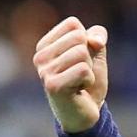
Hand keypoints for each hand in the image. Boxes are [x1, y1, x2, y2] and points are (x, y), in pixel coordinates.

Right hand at [33, 17, 108, 132]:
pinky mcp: (52, 85)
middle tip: (80, 73)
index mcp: (45, 45)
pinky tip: (78, 90)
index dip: (86, 40)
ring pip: (82, 53)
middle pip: (79, 37)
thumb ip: (97, 35)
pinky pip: (83, 70)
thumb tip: (95, 41)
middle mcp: (40, 57)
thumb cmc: (87, 79)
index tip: (80, 59)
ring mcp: (44, 71)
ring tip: (78, 82)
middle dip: (89, 56)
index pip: (73, 24)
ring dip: (89, 69)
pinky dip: (88, 80)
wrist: (87, 112)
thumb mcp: (96, 51)